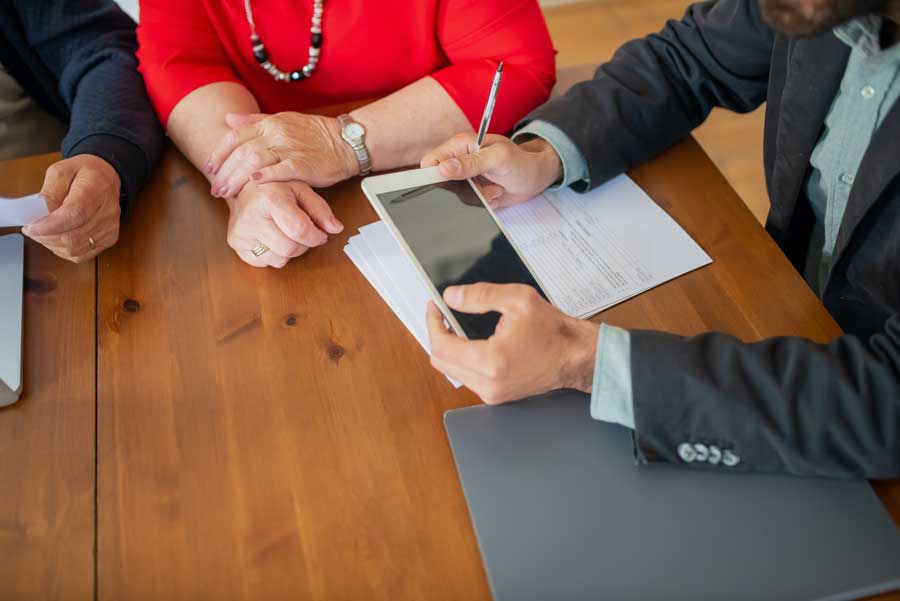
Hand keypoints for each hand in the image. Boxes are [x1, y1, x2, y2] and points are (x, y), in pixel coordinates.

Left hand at [22, 155, 120, 262]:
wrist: (107, 177)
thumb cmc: (84, 173)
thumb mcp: (61, 171)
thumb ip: (50, 192)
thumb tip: (38, 213)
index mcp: (96, 190)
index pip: (73, 215)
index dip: (49, 226)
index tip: (31, 227)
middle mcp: (107, 212)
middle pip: (73, 237)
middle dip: (46, 237)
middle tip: (32, 230)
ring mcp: (109, 228)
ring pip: (76, 249)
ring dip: (53, 245)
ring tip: (43, 234)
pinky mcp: (109, 239)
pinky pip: (83, 255)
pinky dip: (65, 251)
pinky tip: (58, 240)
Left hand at [206, 112, 357, 198]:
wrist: (345, 142)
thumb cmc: (315, 135)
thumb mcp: (283, 121)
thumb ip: (255, 121)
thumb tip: (229, 120)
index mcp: (269, 123)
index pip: (235, 136)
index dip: (219, 153)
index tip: (210, 168)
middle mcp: (276, 133)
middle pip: (241, 151)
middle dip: (224, 171)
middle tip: (216, 188)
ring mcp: (290, 148)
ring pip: (255, 160)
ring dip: (237, 178)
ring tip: (227, 193)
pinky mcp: (303, 164)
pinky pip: (281, 169)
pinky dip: (266, 176)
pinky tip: (254, 183)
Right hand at [225, 179, 342, 267]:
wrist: (243, 186)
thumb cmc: (275, 187)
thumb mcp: (301, 189)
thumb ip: (321, 209)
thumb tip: (336, 228)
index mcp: (269, 198)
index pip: (299, 229)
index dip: (316, 236)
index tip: (320, 235)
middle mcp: (251, 216)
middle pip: (289, 248)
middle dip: (304, 245)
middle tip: (304, 235)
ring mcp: (240, 232)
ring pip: (278, 259)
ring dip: (290, 251)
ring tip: (287, 234)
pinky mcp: (235, 243)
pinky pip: (264, 262)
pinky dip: (274, 254)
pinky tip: (273, 237)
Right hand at [421, 134, 562, 208]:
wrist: (535, 177)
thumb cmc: (521, 161)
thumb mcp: (498, 158)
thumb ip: (470, 163)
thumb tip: (444, 168)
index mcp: (460, 146)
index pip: (431, 161)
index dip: (431, 173)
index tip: (440, 182)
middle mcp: (459, 162)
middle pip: (442, 184)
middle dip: (463, 189)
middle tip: (482, 182)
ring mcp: (465, 179)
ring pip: (457, 197)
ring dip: (479, 196)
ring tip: (495, 186)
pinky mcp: (473, 193)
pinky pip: (469, 205)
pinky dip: (485, 202)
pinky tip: (496, 192)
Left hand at [426, 283, 598, 403]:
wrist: (576, 357)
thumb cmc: (554, 332)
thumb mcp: (518, 300)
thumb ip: (480, 296)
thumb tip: (452, 297)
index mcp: (491, 362)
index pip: (442, 345)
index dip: (433, 323)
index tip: (435, 307)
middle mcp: (488, 383)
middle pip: (441, 361)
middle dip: (438, 335)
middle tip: (443, 314)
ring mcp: (492, 393)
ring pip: (451, 371)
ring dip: (449, 348)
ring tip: (457, 326)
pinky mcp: (496, 395)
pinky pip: (467, 377)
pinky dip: (462, 359)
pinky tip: (471, 342)